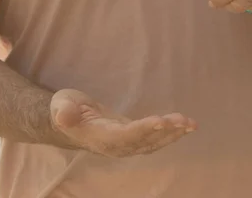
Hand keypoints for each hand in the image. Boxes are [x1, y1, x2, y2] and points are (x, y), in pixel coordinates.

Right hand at [50, 89, 196, 157]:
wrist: (68, 122)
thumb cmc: (65, 109)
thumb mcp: (61, 105)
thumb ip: (64, 111)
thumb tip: (63, 115)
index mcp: (100, 137)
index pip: (124, 136)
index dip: (142, 129)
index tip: (160, 121)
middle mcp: (116, 146)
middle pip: (144, 141)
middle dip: (165, 132)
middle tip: (183, 121)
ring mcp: (126, 144)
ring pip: (153, 142)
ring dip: (173, 134)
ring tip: (190, 124)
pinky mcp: (134, 138)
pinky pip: (155, 139)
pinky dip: (171, 133)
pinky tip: (185, 126)